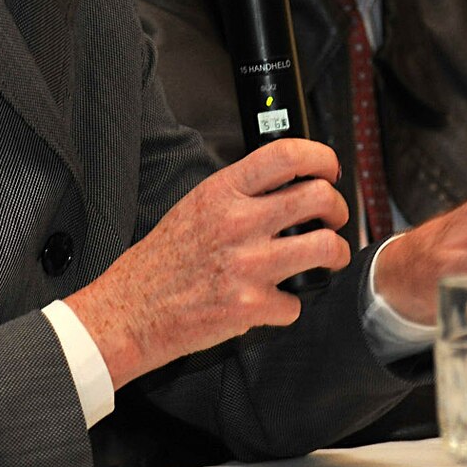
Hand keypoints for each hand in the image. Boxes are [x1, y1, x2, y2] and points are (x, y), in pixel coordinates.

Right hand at [65, 138, 350, 388]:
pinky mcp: (250, 306)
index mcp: (223, 192)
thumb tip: (287, 183)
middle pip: (319, 197)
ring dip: (336, 254)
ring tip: (329, 258)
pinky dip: (289, 307)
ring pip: (326, 247)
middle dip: (338, 208)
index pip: (287, 155)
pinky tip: (274, 304)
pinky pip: (296, 303)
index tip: (329, 170)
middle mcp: (238, 222)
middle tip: (334, 219)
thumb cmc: (161, 262)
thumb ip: (240, 192)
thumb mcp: (196, 206)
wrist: (128, 312)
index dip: (322, 158)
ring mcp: (247, 264)